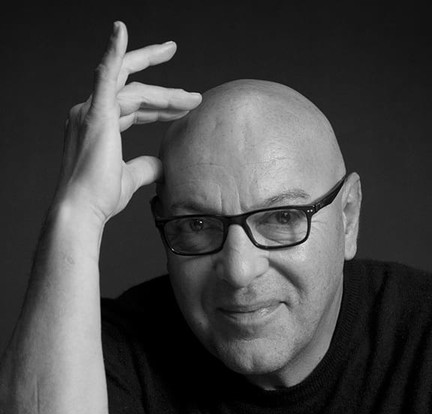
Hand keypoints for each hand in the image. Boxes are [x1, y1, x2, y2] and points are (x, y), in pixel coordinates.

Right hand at [53, 21, 200, 226]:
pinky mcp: (95, 113)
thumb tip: (162, 166)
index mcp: (97, 125)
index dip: (160, 107)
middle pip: (132, 87)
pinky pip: (105, 73)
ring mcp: (90, 110)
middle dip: (162, 84)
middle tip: (188, 86)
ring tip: (192, 99)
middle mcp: (90, 112)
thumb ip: (145, 168)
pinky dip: (113, 50)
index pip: (133, 106)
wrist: (83, 209)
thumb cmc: (100, 198)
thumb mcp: (129, 179)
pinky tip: (121, 30)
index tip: (184, 109)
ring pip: (135, 90)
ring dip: (166, 95)